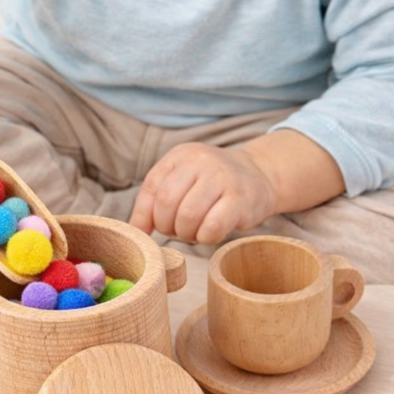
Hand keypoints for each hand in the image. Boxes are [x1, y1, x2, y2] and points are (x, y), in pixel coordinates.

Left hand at [129, 143, 278, 243]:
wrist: (260, 175)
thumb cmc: (213, 185)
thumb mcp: (183, 181)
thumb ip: (156, 200)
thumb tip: (133, 231)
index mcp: (181, 155)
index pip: (151, 187)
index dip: (144, 215)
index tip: (147, 231)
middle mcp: (201, 161)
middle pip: (167, 202)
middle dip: (166, 226)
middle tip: (177, 231)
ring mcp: (222, 177)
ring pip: (187, 216)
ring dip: (186, 234)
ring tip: (194, 232)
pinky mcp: (240, 199)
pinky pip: (211, 228)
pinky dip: (204, 238)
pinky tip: (209, 233)